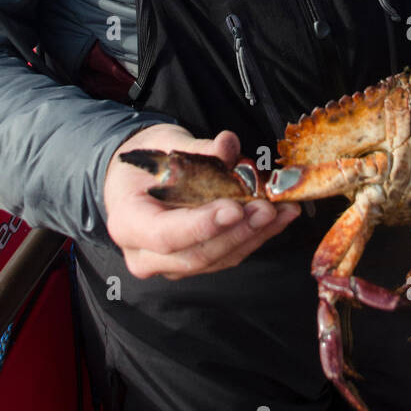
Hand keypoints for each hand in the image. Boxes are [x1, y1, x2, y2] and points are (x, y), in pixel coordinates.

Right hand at [103, 123, 299, 278]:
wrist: (135, 180)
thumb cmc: (146, 163)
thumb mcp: (166, 144)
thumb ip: (197, 148)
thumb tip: (228, 145)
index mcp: (127, 221)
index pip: (165, 234)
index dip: (202, 225)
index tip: (235, 208)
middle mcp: (144, 254)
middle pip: (195, 254)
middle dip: (237, 231)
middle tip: (267, 207)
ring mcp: (169, 265)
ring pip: (216, 259)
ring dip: (254, 236)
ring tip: (282, 210)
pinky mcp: (193, 264)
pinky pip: (226, 256)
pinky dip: (254, 237)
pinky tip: (278, 217)